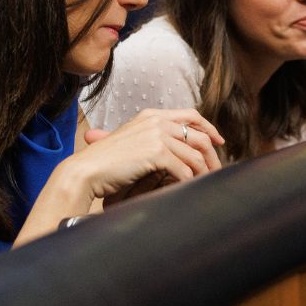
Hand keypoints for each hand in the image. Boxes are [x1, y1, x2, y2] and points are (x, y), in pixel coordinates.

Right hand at [66, 108, 223, 203]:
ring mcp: (157, 135)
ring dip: (203, 172)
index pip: (191, 115)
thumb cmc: (105, 162)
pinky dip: (189, 182)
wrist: (86, 171)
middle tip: (216, 171)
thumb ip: (152, 139)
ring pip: (195, 155)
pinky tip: (188, 189)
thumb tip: (176, 150)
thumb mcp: (131, 141)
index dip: (209, 128)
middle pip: (199, 136)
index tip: (219, 142)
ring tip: (205, 184)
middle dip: (212, 155)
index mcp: (151, 115)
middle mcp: (157, 121)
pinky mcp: (156, 153)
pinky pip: (184, 170)